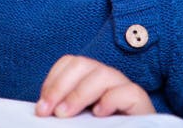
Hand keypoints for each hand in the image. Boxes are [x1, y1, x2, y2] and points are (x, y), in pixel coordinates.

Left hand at [35, 55, 154, 117]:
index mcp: (91, 78)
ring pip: (103, 74)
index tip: (41, 105)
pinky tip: (98, 114)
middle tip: (48, 111)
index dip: (53, 79)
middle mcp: (107, 78)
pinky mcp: (141, 103)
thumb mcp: (77, 119)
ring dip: (78, 94)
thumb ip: (62, 110)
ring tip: (65, 114)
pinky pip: (128, 92)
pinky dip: (110, 100)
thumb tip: (41, 109)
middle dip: (60, 86)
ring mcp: (125, 88)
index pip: (70, 63)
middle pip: (82, 64)